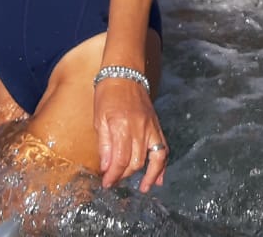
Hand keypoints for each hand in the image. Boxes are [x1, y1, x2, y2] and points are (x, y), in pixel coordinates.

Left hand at [94, 77, 168, 191]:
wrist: (126, 74)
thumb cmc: (108, 94)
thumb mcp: (99, 118)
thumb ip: (104, 144)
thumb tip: (106, 167)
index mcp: (122, 126)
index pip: (120, 160)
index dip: (113, 175)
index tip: (106, 183)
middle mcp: (140, 129)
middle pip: (135, 162)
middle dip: (124, 175)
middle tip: (114, 181)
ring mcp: (151, 128)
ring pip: (153, 158)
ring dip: (147, 175)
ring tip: (143, 188)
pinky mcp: (157, 127)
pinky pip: (164, 149)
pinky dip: (162, 165)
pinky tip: (159, 177)